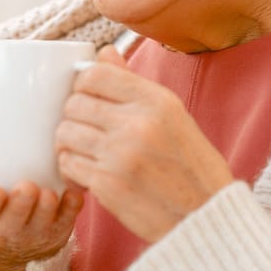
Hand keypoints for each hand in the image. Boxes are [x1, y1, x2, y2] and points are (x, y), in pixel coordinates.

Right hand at [0, 103, 84, 270]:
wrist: (6, 240)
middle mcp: (6, 228)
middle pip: (14, 220)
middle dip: (22, 206)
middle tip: (29, 186)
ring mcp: (34, 232)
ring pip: (43, 222)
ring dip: (48, 206)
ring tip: (50, 189)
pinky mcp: (59, 230)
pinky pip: (69, 220)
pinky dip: (72, 205)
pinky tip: (73, 188)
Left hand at [56, 45, 233, 242]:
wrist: (205, 218)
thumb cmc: (191, 167)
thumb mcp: (174, 117)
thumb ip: (135, 85)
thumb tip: (104, 52)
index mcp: (157, 101)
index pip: (95, 75)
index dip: (83, 85)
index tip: (88, 99)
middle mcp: (137, 123)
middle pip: (74, 103)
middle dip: (74, 116)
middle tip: (86, 130)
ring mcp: (120, 155)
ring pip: (65, 133)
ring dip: (69, 143)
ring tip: (85, 152)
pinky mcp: (107, 185)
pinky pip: (68, 164)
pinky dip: (72, 168)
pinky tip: (87, 173)